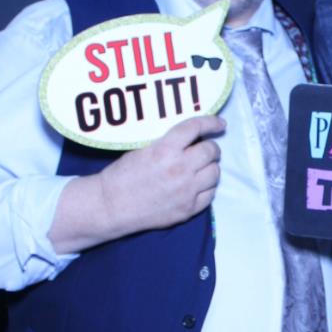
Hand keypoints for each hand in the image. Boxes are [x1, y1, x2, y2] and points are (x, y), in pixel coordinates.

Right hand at [51, 115, 225, 251]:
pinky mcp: (188, 209)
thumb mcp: (143, 149)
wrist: (112, 205)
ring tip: (200, 168)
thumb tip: (191, 138)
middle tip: (205, 149)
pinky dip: (206, 188)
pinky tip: (197, 186)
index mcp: (166, 150)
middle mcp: (180, 169)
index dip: (211, 122)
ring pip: (215, 173)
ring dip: (210, 167)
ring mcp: (186, 191)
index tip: (220, 123)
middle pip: (211, 151)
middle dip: (210, 148)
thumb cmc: (122, 175)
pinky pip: (210, 194)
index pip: (196, 128)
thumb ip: (168, 143)